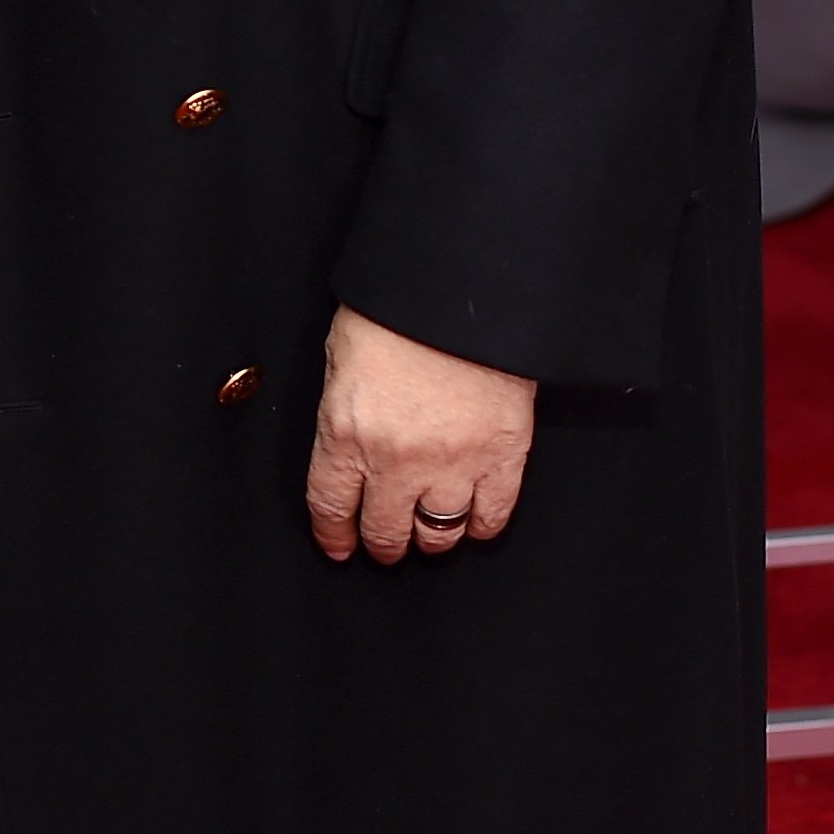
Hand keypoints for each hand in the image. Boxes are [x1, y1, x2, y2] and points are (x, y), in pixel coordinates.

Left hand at [305, 304, 536, 565]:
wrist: (461, 287)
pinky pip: (491, 516)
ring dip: (429, 540)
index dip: (333, 533)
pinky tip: (471, 520)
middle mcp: (396, 460)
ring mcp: (453, 463)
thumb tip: (345, 436)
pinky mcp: (502, 457)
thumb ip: (342, 405)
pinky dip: (480, 526)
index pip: (331, 504)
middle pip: (385, 530)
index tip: (337, 546)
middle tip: (383, 545)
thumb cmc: (396, 309)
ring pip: (438, 533)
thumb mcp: (342, 353)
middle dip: (381, 544)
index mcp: (346, 432)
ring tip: (426, 534)